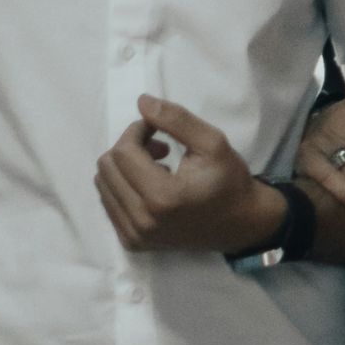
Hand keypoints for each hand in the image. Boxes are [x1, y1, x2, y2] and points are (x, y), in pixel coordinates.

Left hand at [94, 95, 283, 252]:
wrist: (241, 224)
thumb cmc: (229, 181)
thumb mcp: (212, 142)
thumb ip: (176, 119)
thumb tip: (141, 102)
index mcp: (162, 197)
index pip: (123, 152)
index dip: (136, 130)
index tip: (157, 128)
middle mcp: (142, 221)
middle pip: (106, 167)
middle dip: (128, 147)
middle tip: (159, 146)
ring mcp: (134, 235)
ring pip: (103, 185)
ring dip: (124, 167)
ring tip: (156, 166)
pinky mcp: (132, 242)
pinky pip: (109, 203)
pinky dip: (124, 186)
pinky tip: (150, 185)